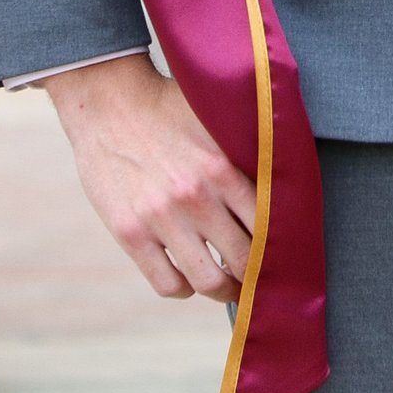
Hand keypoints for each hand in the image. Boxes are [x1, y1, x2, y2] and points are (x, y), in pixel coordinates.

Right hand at [44, 54, 258, 301]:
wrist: (107, 102)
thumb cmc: (168, 110)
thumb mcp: (215, 122)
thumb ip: (247, 153)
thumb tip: (284, 185)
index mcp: (223, 169)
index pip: (269, 227)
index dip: (280, 248)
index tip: (282, 254)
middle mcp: (195, 197)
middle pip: (245, 260)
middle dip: (257, 276)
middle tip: (259, 278)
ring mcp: (160, 218)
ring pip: (208, 282)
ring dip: (223, 290)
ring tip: (227, 285)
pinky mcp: (129, 232)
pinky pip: (167, 283)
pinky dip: (183, 289)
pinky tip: (187, 278)